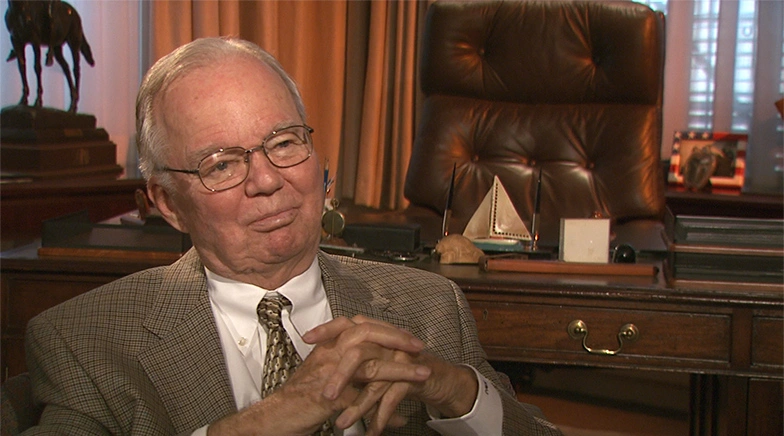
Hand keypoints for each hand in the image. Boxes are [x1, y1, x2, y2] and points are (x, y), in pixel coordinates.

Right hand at [207, 316, 429, 435]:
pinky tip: (400, 418)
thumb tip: (375, 375)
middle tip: (419, 346)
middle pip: (367, 334)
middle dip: (397, 339)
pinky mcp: (328, 398)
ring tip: (422, 374)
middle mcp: (329, 354)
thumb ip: (349, 369)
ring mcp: (328, 375)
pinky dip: (384, 411)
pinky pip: (363, 402)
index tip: (409, 336)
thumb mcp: (326, 374)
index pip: (362, 326)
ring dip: (400, 370)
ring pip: (370, 365)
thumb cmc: (301, 398)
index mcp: (330, 346)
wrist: (277, 416)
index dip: (387, 329)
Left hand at [303, 316, 478, 434]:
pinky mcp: (413, 374)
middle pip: (358, 353)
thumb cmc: (401, 369)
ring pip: (375, 379)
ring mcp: (400, 356)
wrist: (438, 377)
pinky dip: (381, 416)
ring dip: (359, 405)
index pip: (346, 325)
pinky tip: (372, 430)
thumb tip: (321, 360)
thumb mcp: (373, 362)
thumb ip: (351, 358)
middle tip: (326, 396)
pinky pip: (394, 395)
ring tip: (342, 424)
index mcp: (372, 334)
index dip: (327, 329)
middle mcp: (385, 342)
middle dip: (341, 377)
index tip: (308, 339)